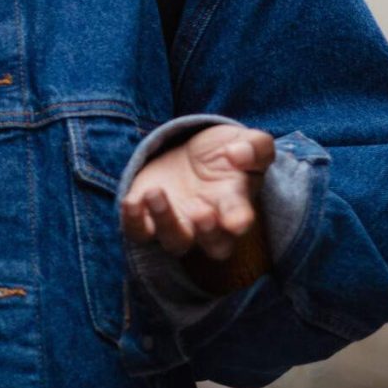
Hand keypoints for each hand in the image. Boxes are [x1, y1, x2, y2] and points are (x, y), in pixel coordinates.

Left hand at [121, 123, 273, 262]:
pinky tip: (131, 201)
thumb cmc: (226, 153)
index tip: (237, 220)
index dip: (239, 222)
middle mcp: (208, 223)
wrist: (191, 154)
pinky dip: (134, 222)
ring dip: (166, 222)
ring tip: (156, 194)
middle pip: (214, 246)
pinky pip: (139, 233)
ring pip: (175, 242)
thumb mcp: (246, 141)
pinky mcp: (148, 219)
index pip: (240, 221)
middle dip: (208, 234)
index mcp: (236, 205)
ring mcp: (178, 224)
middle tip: (202, 212)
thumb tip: (239, 154)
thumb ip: (255, 146)